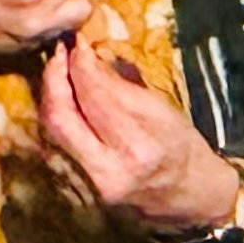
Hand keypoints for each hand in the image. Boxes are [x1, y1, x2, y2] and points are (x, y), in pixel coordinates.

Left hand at [37, 39, 241, 235]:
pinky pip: (62, 143)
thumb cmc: (184, 149)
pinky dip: (61, 116)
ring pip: (55, 130)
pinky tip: (64, 99)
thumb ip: (123, 88)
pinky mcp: (85, 187)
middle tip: (59, 55)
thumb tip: (90, 58)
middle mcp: (114, 167)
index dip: (81, 65)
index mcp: (143, 145)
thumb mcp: (165, 113)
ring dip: (53, 95)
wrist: (190, 197)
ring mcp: (95, 181)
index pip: (97, 96)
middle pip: (62, 116)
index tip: (78, 45)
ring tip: (59, 72)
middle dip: (55, 79)